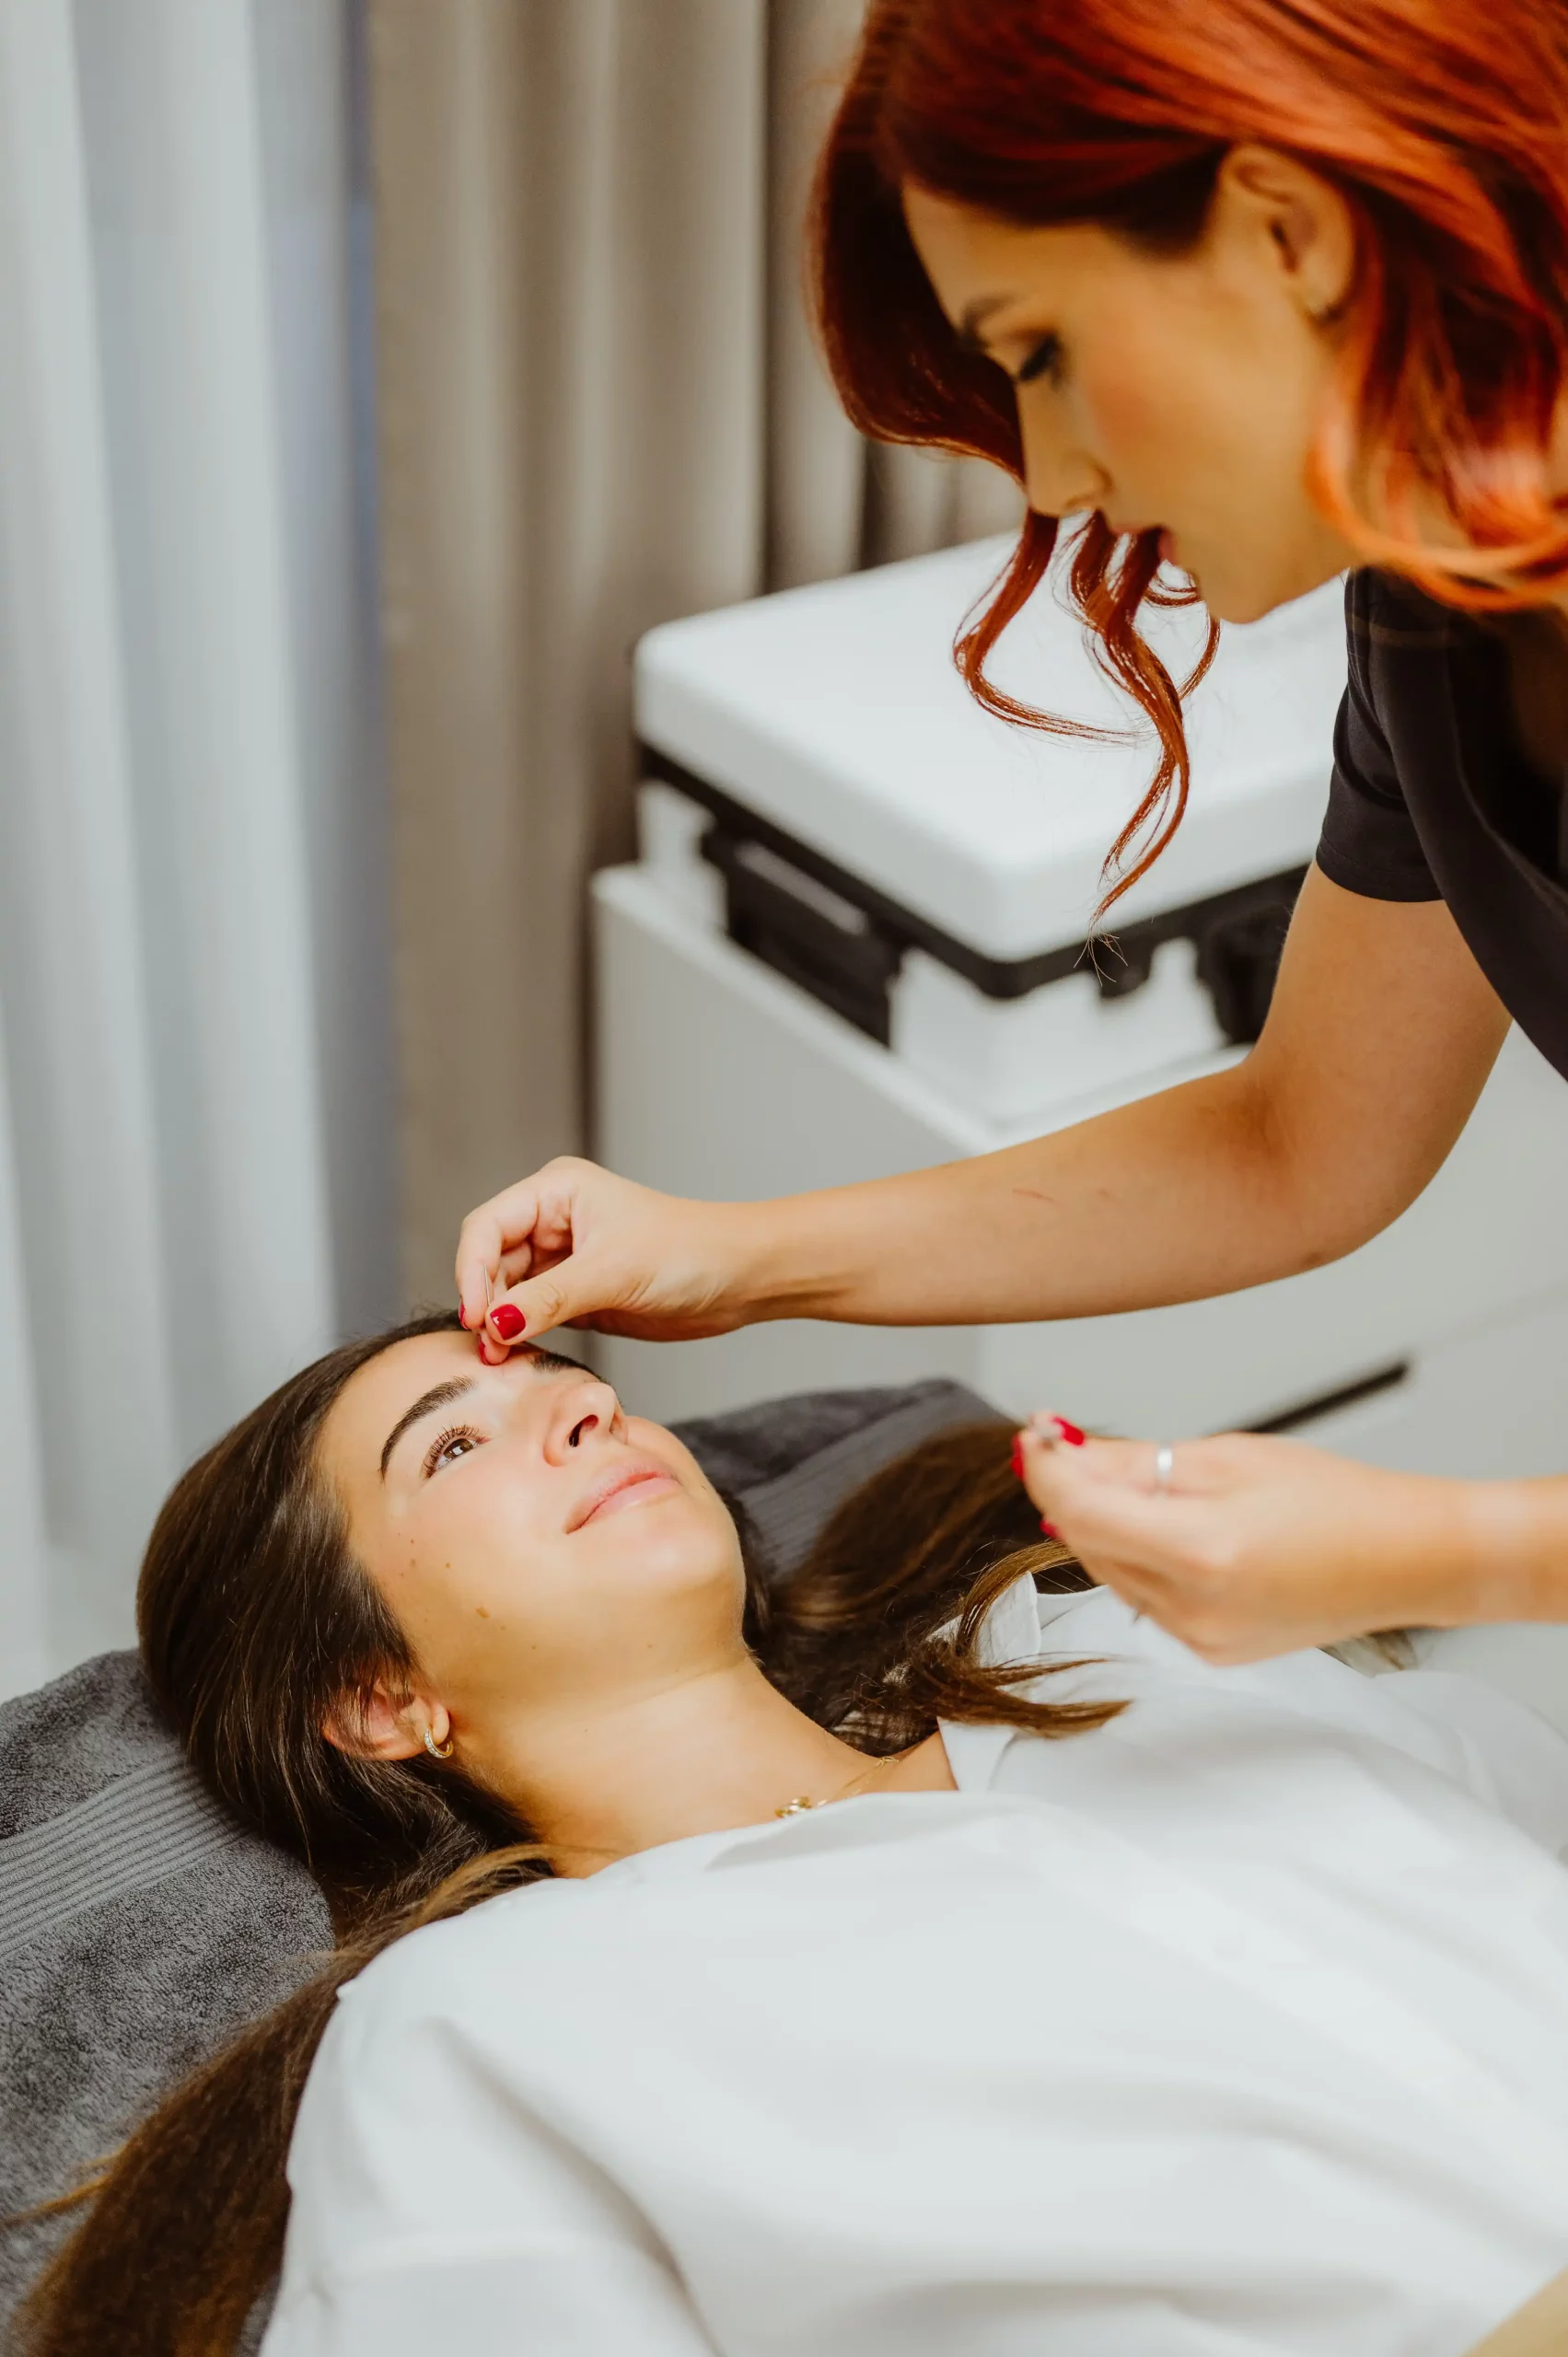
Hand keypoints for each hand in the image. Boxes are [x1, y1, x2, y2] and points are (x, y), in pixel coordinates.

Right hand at [455, 1158, 759, 1358]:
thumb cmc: (687, 1252)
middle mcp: (552, 1220)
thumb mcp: (613, 1272)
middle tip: (489, 1348)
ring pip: (507, 1292)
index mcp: (556, 1191)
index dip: (471, 1270)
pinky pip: (531, 1314)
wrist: (739, 1278)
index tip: (476, 1316)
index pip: (487, 1227)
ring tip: (500, 1358)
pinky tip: (517, 1355)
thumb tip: (494, 1323)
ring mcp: (562, 1259)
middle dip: (485, 1303)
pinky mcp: (576, 1295)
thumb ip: (549, 1298)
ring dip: (500, 1324)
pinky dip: (521, 1334)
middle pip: (490, 1261)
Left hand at [1016, 1422, 1495, 1663]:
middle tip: (1062, 1442)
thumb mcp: (1229, 1458)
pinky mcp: (1210, 1651)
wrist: (1408, 1559)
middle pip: (1089, 1543)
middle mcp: (1194, 1608)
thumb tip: (1068, 1453)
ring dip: (1101, 1523)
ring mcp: (1201, 1638)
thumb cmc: (1338, 1500)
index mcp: (1201, 1552)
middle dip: (1068, 1490)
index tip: (1036, 1432)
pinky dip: (1137, 1556)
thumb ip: (1137, 1462)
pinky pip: (1145, 1596)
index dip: (1047, 1468)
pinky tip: (1160, 1524)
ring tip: (1125, 1477)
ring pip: (1111, 1571)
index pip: (1082, 1511)